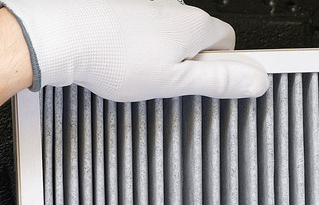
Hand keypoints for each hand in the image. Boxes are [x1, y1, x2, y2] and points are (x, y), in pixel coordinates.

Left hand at [0, 0, 268, 101]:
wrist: (61, 35)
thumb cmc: (111, 57)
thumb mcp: (174, 82)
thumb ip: (218, 82)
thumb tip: (257, 81)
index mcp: (193, 25)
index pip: (228, 43)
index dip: (220, 67)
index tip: (206, 82)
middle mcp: (173, 7)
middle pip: (196, 37)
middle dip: (187, 61)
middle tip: (167, 83)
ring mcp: (146, 5)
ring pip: (166, 32)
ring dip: (159, 52)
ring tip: (135, 72)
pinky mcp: (122, 8)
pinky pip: (139, 27)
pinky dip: (134, 43)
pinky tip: (118, 59)